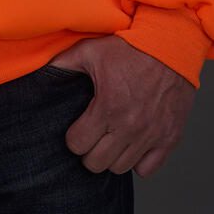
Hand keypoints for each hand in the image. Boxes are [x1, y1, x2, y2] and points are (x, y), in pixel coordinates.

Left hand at [46, 35, 196, 178]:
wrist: (171, 45)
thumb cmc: (130, 47)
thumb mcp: (91, 50)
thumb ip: (63, 64)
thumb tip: (42, 72)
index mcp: (107, 107)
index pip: (77, 145)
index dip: (73, 137)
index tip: (77, 128)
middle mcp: (130, 126)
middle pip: (96, 164)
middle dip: (89, 151)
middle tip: (93, 135)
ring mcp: (151, 135)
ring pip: (120, 168)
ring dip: (112, 156)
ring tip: (111, 138)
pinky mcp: (170, 138)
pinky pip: (147, 169)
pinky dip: (138, 161)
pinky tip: (133, 143)